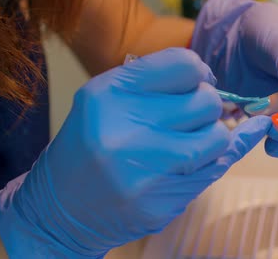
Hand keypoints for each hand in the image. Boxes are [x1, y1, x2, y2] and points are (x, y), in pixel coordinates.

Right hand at [0, 48, 271, 257]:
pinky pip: (212, 171)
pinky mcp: (160, 201)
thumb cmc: (91, 146)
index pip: (184, 64)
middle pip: (207, 100)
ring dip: (212, 138)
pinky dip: (209, 164)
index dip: (198, 73)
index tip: (195, 84)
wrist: (59, 212)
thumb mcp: (107, 100)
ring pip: (218, 137)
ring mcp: (145, 168)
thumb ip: (157, 83)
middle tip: (191, 118)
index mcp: (110, 93)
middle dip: (207, 108)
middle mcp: (126, 127)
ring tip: (191, 143)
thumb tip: (216, 81)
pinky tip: (195, 163)